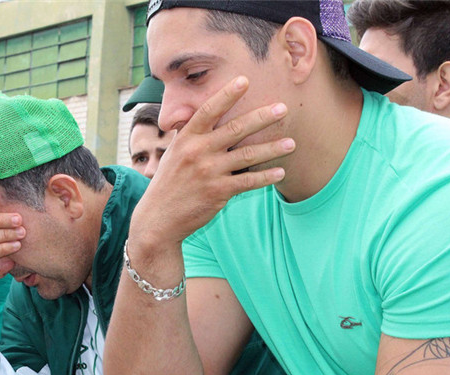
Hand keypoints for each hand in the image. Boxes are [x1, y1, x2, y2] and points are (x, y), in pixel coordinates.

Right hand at [131, 76, 294, 245]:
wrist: (158, 218)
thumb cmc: (167, 184)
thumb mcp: (172, 154)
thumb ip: (189, 135)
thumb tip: (199, 115)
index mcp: (186, 139)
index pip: (208, 111)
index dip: (226, 95)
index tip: (244, 80)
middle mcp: (198, 152)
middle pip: (235, 129)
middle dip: (262, 117)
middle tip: (283, 108)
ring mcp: (209, 172)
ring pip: (247, 155)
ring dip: (272, 149)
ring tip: (291, 144)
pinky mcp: (218, 192)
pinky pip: (248, 182)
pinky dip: (265, 178)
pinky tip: (280, 173)